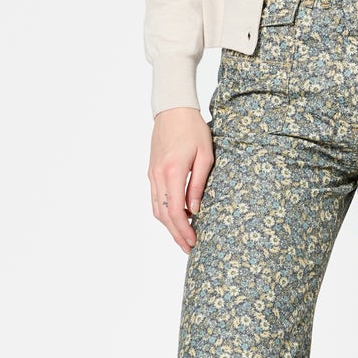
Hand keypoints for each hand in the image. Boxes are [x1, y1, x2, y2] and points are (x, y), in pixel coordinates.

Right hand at [149, 107, 213, 253]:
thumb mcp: (205, 156)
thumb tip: (195, 210)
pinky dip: (164, 212)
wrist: (173, 110)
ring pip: (156, 209)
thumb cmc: (193, 129)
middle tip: (189, 248)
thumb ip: (199, 184)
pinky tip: (177, 217)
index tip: (193, 242)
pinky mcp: (152, 172)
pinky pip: (155, 198)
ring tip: (183, 237)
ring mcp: (152, 174)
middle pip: (163, 215)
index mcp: (173, 172)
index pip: (175, 211)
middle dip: (176, 234)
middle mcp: (158, 176)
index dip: (183, 230)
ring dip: (169, 226)